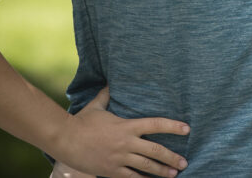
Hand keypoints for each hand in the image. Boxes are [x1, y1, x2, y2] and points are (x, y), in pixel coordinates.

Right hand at [56, 87, 189, 177]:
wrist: (64, 140)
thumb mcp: (96, 106)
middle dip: (171, 157)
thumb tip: (111, 82)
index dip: (173, 127)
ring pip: (145, 166)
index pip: (156, 124)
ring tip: (173, 174)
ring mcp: (119, 158)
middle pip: (155, 150)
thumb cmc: (81, 122)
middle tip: (184, 163)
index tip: (187, 129)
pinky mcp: (110, 171)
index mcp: (127, 126)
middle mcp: (126, 143)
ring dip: (161, 171)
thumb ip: (107, 95)